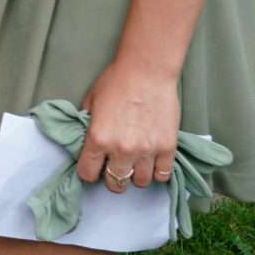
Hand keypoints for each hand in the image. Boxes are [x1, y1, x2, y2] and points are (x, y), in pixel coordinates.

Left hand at [78, 57, 181, 193]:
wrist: (147, 71)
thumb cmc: (116, 81)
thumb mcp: (91, 102)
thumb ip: (88, 124)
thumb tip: (86, 140)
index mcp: (98, 138)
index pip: (88, 173)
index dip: (88, 172)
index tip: (93, 169)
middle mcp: (121, 149)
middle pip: (115, 183)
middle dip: (112, 178)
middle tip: (114, 167)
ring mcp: (146, 150)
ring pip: (140, 182)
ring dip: (135, 175)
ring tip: (135, 163)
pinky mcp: (167, 148)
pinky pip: (162, 175)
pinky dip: (157, 172)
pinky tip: (152, 162)